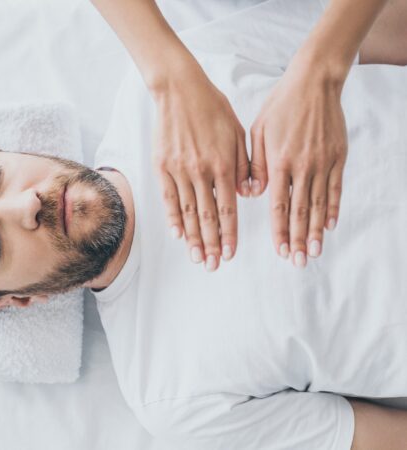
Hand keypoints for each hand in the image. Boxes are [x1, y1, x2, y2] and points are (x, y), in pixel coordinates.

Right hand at [151, 62, 248, 271]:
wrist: (180, 89)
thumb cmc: (213, 109)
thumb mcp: (238, 133)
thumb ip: (244, 166)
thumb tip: (249, 195)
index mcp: (222, 164)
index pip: (228, 208)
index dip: (229, 233)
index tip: (230, 253)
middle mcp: (200, 171)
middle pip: (206, 216)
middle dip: (211, 243)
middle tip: (213, 265)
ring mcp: (178, 170)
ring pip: (186, 212)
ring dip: (193, 238)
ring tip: (197, 257)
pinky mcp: (162, 166)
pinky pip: (168, 198)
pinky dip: (172, 218)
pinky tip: (178, 234)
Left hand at [250, 53, 347, 266]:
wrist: (314, 81)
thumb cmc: (281, 105)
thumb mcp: (259, 131)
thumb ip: (255, 165)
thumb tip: (252, 194)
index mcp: (279, 162)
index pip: (279, 206)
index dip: (280, 230)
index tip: (281, 250)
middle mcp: (302, 166)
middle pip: (300, 211)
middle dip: (299, 239)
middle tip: (298, 261)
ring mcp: (323, 162)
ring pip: (319, 204)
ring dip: (316, 231)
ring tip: (315, 251)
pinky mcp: (338, 156)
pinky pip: (335, 188)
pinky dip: (332, 208)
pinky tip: (330, 224)